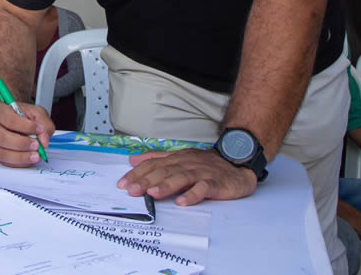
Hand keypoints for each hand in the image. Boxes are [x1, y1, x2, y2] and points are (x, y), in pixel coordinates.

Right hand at [0, 101, 53, 166]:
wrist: (12, 117)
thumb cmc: (21, 114)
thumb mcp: (35, 112)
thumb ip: (43, 123)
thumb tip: (43, 141)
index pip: (9, 119)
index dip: (25, 126)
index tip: (39, 129)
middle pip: (1, 137)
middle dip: (21, 144)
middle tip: (37, 145)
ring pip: (1, 153)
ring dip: (20, 157)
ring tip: (35, 156)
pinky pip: (4, 162)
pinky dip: (18, 163)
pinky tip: (28, 159)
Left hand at [118, 148, 257, 205]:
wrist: (237, 163)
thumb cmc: (206, 164)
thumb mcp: (179, 158)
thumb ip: (156, 159)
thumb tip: (133, 160)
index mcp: (176, 159)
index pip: (153, 165)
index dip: (137, 174)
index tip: (123, 184)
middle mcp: (186, 164)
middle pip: (163, 171)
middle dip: (146, 181)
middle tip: (132, 190)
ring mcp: (201, 173)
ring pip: (181, 178)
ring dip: (166, 185)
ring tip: (153, 193)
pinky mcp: (215, 183)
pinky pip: (203, 189)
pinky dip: (193, 195)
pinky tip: (182, 202)